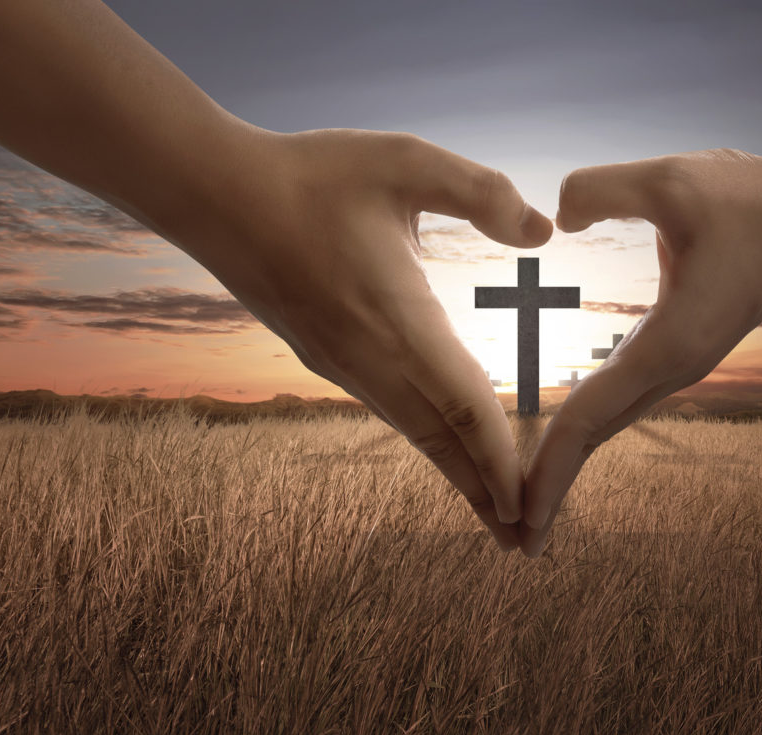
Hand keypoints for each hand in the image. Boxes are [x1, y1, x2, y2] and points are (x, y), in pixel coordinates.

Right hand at [180, 128, 552, 550]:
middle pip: (440, 441)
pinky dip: (427, 443)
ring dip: (457, 475)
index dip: (499, 457)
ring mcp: (344, 364)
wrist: (217, 195)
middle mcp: (369, 357)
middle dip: (485, 493)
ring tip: (494, 515)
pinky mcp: (327, 358)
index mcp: (396, 317)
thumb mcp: (405, 160)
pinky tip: (443, 451)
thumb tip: (544, 232)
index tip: (529, 503)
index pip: (462, 404)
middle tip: (524, 546)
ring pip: (414, 433)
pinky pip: (390, 412)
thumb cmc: (312, 174)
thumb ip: (482, 191)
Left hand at [520, 149, 761, 556]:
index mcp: (672, 341)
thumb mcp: (669, 178)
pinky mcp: (680, 350)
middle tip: (513, 540)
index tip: (517, 510)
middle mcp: (676, 366)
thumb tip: (555, 217)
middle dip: (555, 487)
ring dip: (570, 463)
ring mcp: (680, 363)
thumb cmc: (747, 196)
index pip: (591, 412)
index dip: (549, 462)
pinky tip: (562, 443)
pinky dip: (587, 428)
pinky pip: (622, 398)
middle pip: (598, 436)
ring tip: (529, 508)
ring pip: (611, 423)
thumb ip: (602, 189)